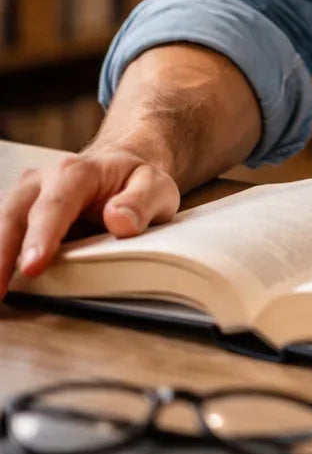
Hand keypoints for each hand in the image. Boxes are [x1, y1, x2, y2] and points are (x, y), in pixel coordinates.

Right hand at [0, 149, 179, 296]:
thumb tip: (119, 221)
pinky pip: (2, 236)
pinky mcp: (18, 216)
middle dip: (1, 254)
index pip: (55, 203)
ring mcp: (25, 198)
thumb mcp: (155, 186)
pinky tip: (0, 285)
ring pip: (1, 225)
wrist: (117, 168)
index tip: (33, 266)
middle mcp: (41, 181)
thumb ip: (142, 201)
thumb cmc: (135, 181)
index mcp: (76, 173)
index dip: (42, 235)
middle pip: (13, 215)